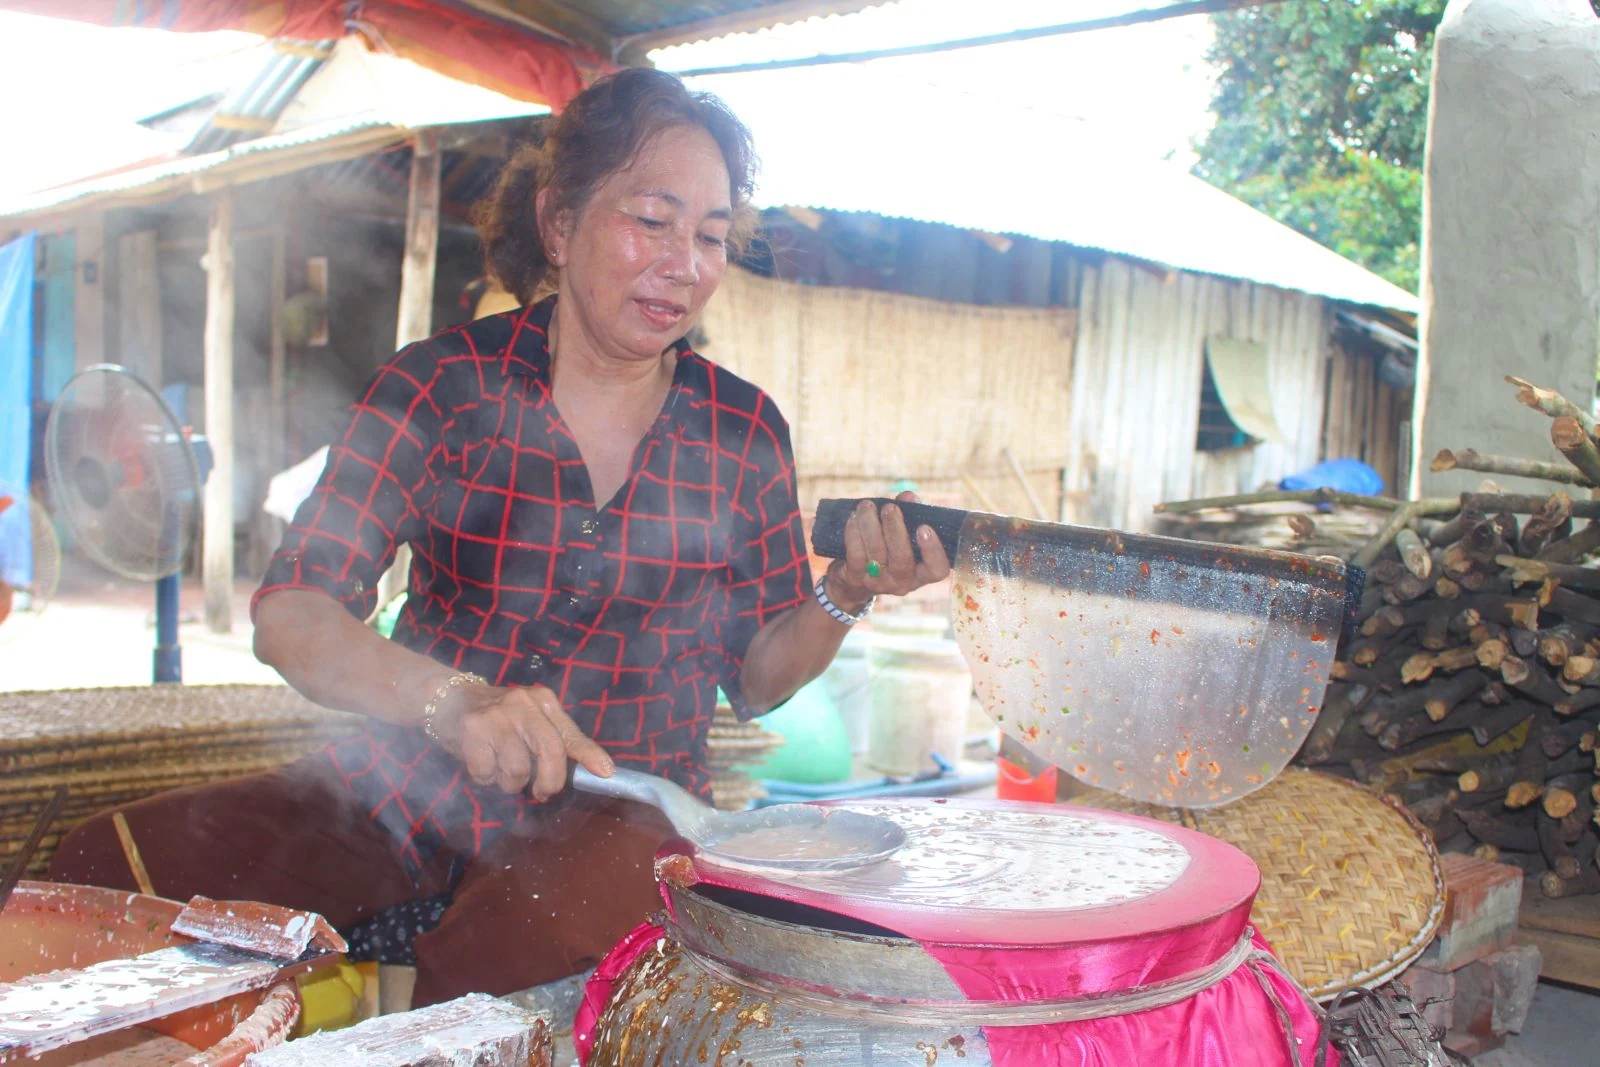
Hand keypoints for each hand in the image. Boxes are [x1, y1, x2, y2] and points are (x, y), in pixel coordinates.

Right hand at [431, 681, 612, 799]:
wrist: (447, 698)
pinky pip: (487, 772)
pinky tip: (481, 761)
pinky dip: (485, 777)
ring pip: (518, 769)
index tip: (606, 772)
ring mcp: (497, 715)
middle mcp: (523, 703)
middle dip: (550, 781)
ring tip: (501, 770)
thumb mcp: (531, 720)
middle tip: (541, 791)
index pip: (570, 733)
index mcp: (543, 701)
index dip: (590, 755)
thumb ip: (556, 741)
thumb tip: (593, 770)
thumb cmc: (497, 717)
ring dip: (511, 782)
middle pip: (551, 751)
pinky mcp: (472, 729)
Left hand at [828, 492, 951, 609]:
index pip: (937, 569)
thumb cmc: (890, 547)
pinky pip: (856, 554)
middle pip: (902, 559)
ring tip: (867, 506)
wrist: (856, 577)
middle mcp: (903, 582)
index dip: (932, 550)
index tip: (924, 527)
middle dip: (895, 529)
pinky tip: (854, 518)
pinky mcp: (856, 578)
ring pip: (876, 553)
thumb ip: (911, 513)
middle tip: (890, 508)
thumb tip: (908, 496)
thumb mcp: (904, 532)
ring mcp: (879, 582)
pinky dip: (854, 533)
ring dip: (870, 525)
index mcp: (922, 573)